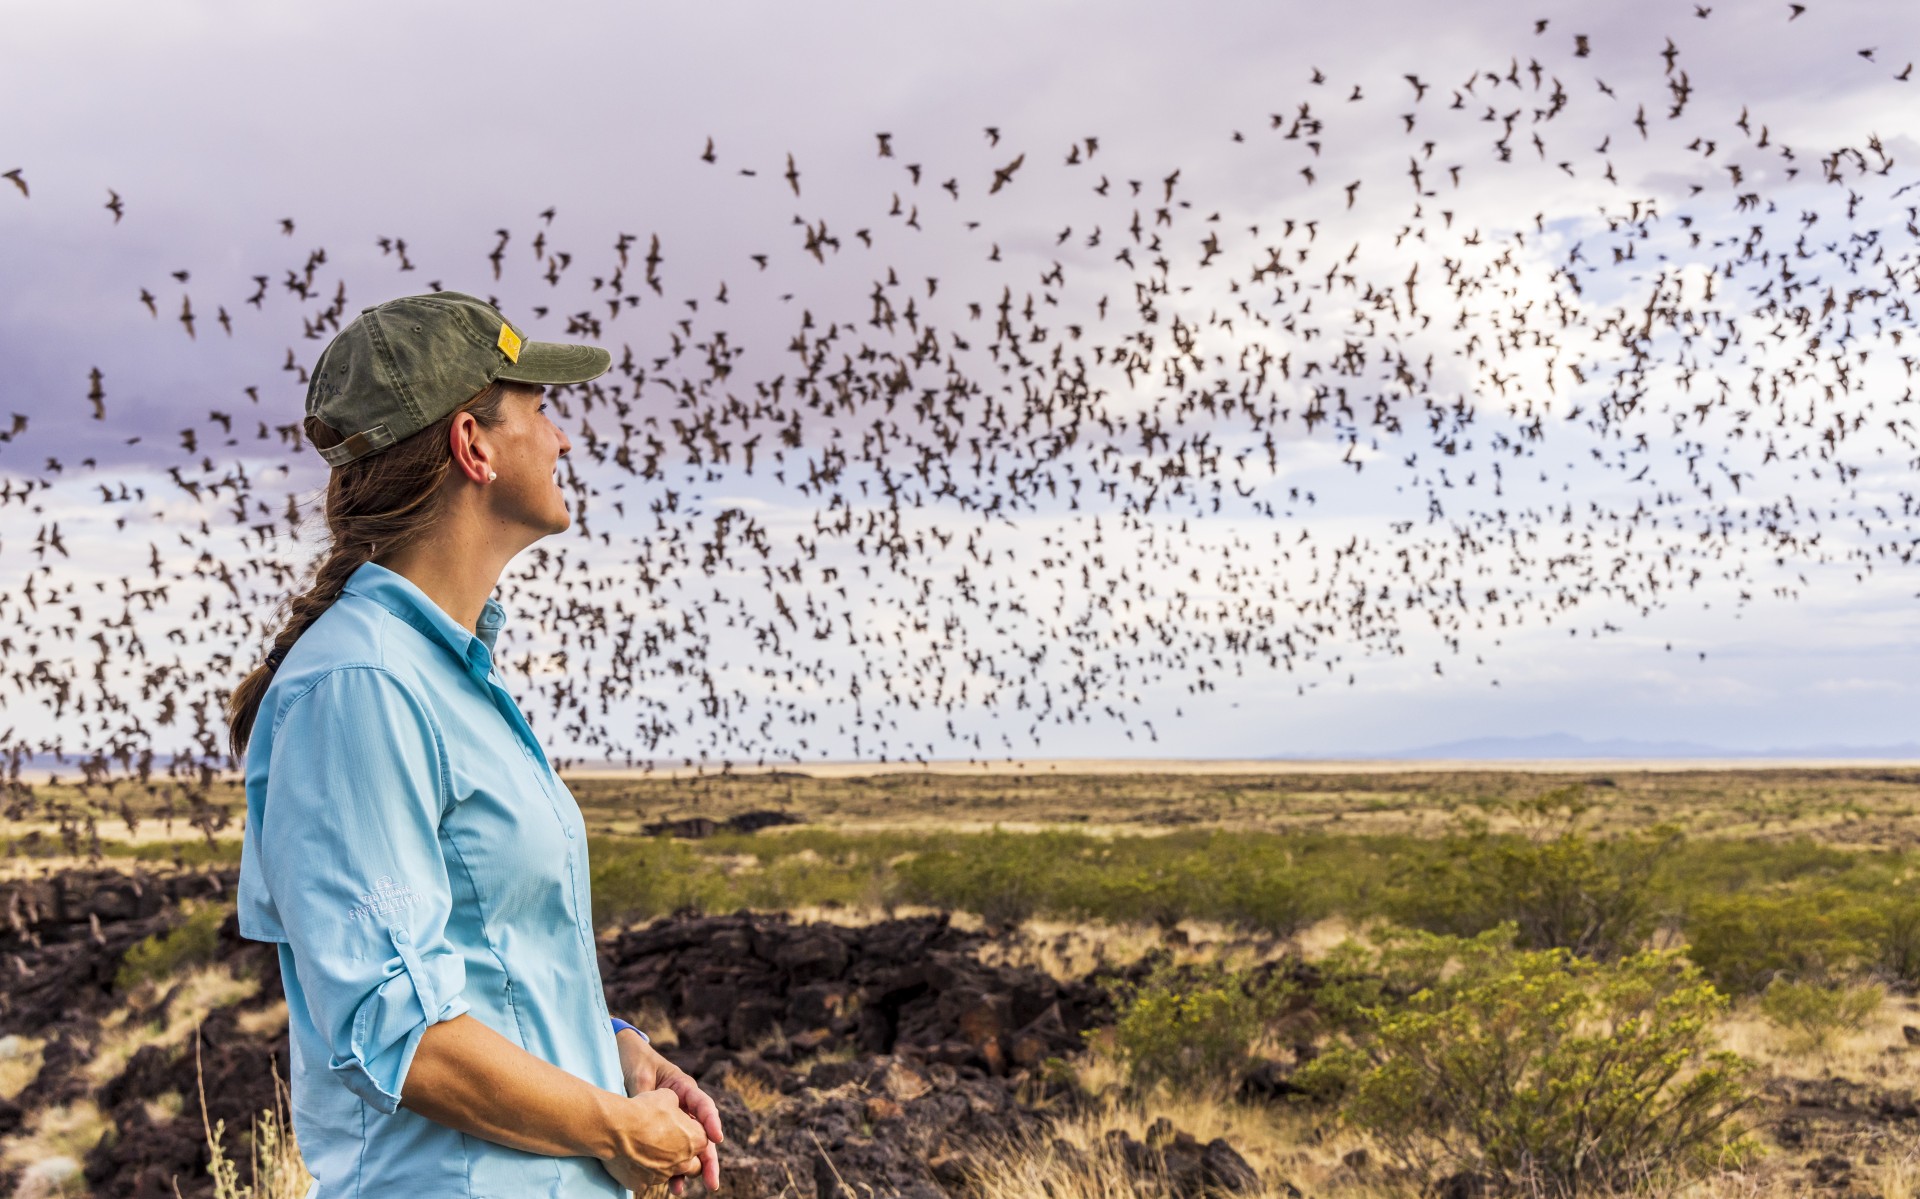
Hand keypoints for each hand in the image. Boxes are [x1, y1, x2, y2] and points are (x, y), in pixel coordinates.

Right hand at [602, 1089, 708, 1193]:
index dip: (693, 1132)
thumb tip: (673, 1105)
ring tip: (654, 1153)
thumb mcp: (667, 1096)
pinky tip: (635, 1160)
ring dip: (667, 1166)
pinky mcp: (643, 1184)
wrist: (615, 1128)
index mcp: (696, 1140)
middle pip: (694, 1165)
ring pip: (671, 1174)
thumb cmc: (644, 1110)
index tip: (682, 1127)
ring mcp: (664, 1175)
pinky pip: (647, 1179)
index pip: (703, 1140)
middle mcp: (684, 1161)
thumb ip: (677, 1105)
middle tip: (675, 1146)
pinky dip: (644, 1171)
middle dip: (688, 1157)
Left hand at [619, 1031, 723, 1193]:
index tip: (717, 1138)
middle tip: (712, 1182)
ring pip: (689, 1148)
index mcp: (684, 1088)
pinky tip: (671, 1185)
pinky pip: (672, 1151)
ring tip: (685, 1189)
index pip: (703, 1105)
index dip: (712, 1121)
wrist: (623, 1058)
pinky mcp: (663, 1131)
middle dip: (708, 1160)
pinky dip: (673, 1168)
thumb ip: (647, 1094)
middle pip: (702, 1135)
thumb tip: (648, 1112)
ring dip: (691, 1169)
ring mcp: (676, 1121)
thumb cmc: (636, 1062)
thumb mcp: (640, 1076)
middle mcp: (685, 1107)